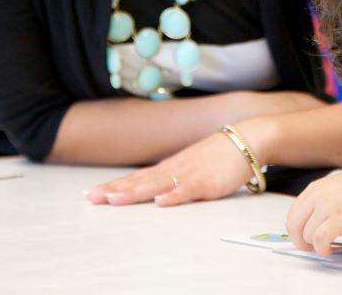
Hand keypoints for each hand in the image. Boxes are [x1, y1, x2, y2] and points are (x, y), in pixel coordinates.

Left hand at [86, 131, 252, 205]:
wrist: (248, 139)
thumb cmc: (222, 153)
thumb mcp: (193, 163)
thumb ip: (175, 174)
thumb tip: (156, 188)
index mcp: (172, 166)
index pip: (138, 177)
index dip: (116, 185)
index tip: (94, 193)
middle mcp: (176, 169)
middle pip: (141, 182)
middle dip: (116, 190)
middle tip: (92, 198)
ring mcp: (191, 174)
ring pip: (158, 185)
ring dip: (135, 193)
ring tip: (114, 200)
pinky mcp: (208, 182)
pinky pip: (188, 190)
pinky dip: (174, 197)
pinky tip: (160, 202)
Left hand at [286, 166, 341, 254]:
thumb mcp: (335, 186)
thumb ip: (321, 199)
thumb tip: (313, 220)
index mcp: (315, 189)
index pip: (293, 214)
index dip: (296, 230)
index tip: (304, 237)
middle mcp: (317, 197)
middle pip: (294, 226)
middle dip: (299, 241)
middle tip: (309, 248)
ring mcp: (327, 208)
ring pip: (307, 235)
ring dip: (314, 246)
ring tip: (325, 247)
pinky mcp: (338, 220)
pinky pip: (320, 240)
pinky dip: (322, 249)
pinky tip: (329, 250)